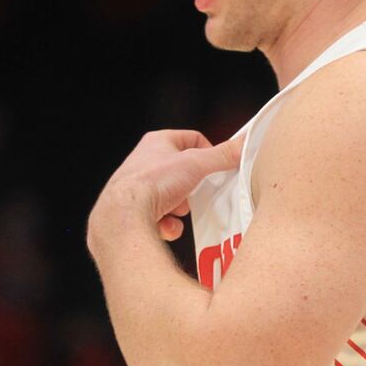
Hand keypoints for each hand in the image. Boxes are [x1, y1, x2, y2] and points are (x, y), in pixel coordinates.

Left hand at [89, 130, 242, 247]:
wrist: (123, 216)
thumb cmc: (151, 182)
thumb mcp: (196, 164)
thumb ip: (222, 155)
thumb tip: (243, 144)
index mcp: (157, 142)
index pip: (191, 139)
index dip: (208, 152)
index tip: (218, 167)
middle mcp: (144, 162)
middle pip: (182, 172)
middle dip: (193, 187)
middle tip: (199, 193)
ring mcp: (137, 187)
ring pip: (172, 196)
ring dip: (180, 207)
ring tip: (178, 211)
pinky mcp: (134, 211)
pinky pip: (160, 217)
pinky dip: (168, 224)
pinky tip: (166, 226)